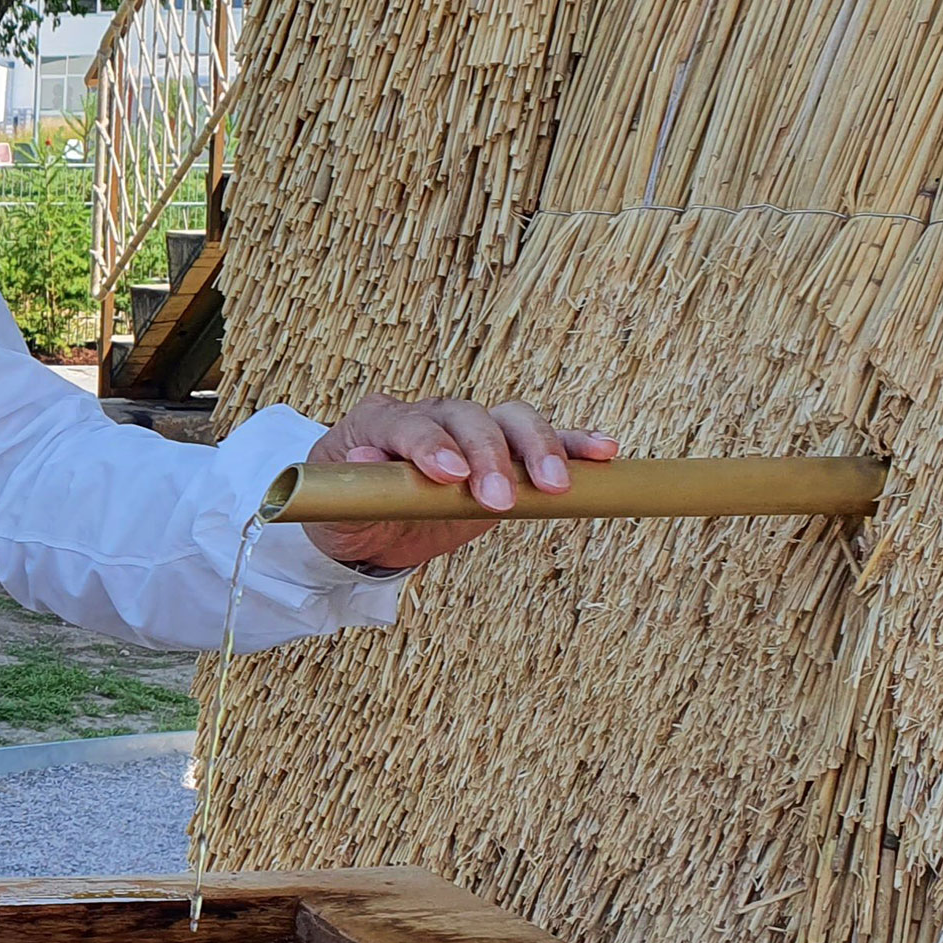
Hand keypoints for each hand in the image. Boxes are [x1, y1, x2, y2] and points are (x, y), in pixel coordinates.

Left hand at [304, 392, 618, 573]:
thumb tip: (364, 457)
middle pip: (467, 417)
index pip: (408, 422)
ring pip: (511, 420)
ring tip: (556, 484)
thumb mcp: (339, 509)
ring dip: (537, 448)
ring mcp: (471, 432)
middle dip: (487, 455)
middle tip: (499, 499)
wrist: (370, 526)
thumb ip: (351, 486)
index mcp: (380, 421)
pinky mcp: (505, 456)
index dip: (430, 444)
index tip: (451, 475)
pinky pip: (543, 442)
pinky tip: (604, 452)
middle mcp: (430, 416)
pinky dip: (573, 443)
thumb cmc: (349, 513)